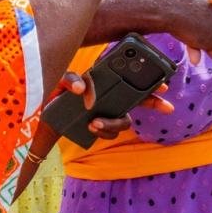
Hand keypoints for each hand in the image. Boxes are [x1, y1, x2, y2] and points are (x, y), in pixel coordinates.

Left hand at [58, 71, 172, 138]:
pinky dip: (104, 132)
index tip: (165, 86)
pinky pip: (110, 132)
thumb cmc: (55, 92)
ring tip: (94, 123)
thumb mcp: (59, 81)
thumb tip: (81, 89)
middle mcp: (109, 97)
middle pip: (137, 102)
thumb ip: (70, 80)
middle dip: (154, 104)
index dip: (151, 83)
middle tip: (167, 107)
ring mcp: (106, 113)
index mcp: (104, 81)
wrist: (44, 116)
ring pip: (124, 121)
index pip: (131, 80)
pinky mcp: (98, 127)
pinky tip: (92, 128)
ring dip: (114, 123)